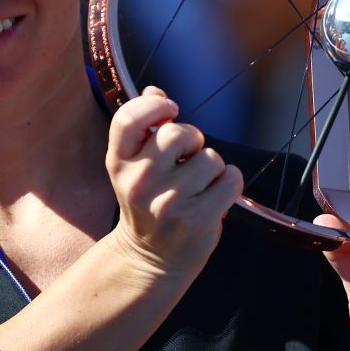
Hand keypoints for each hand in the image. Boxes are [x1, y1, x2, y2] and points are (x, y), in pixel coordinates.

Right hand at [106, 87, 243, 276]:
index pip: (128, 119)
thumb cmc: (147, 202)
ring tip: (198, 183)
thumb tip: (155, 92)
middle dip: (191, 140)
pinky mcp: (197, 219)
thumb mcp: (134, 165)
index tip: (169, 110)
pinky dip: (229, 181)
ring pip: (210, 157)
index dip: (154, 106)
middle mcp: (139, 182)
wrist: (150, 259)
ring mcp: (168, 203)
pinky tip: (214, 194)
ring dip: (211, 165)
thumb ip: (144, 127)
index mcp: (118, 163)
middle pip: (178, 133)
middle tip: (186, 158)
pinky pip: (231, 178)